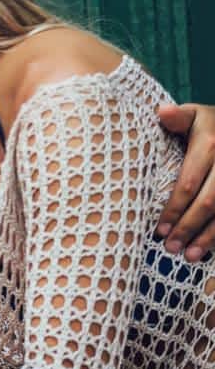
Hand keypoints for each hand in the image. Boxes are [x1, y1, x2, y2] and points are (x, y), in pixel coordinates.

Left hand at [156, 103, 214, 260]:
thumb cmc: (211, 123)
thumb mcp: (195, 114)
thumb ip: (178, 116)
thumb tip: (161, 112)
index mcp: (210, 144)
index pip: (188, 183)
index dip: (174, 208)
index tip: (159, 228)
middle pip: (208, 203)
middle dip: (188, 228)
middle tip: (169, 247)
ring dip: (208, 238)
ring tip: (188, 256)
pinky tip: (208, 250)